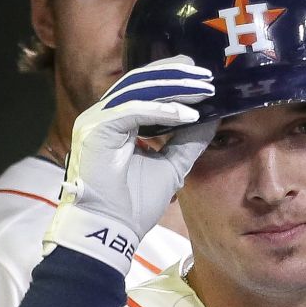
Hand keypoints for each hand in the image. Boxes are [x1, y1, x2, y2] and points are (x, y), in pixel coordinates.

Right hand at [44, 56, 216, 274]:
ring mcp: (95, 120)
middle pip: (141, 83)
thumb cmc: (133, 205)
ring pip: (137, 91)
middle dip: (175, 76)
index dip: (172, 79)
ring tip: (202, 90)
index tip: (202, 77)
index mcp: (116, 122)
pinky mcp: (94, 129)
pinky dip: (161, 111)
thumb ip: (187, 143)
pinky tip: (187, 114)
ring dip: (173, 89)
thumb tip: (211, 121)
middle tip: (205, 75)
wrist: (110, 231)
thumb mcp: (171, 167)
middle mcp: (102, 116)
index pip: (144, 89)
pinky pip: (131, 110)